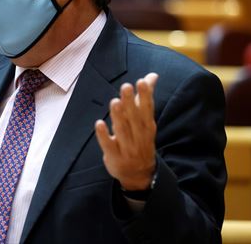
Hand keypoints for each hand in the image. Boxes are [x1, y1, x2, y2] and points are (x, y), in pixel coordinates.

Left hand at [95, 73, 158, 190]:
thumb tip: (152, 76)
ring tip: (115, 102)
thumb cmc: (140, 141)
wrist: (139, 175)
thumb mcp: (145, 121)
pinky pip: (109, 145)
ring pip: (122, 131)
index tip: (142, 82)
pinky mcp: (114, 157)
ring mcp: (127, 148)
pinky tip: (99, 124)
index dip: (145, 96)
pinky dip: (104, 135)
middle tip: (126, 86)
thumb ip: (145, 98)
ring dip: (118, 117)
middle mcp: (139, 137)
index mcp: (147, 127)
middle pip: (134, 118)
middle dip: (131, 103)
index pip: (147, 109)